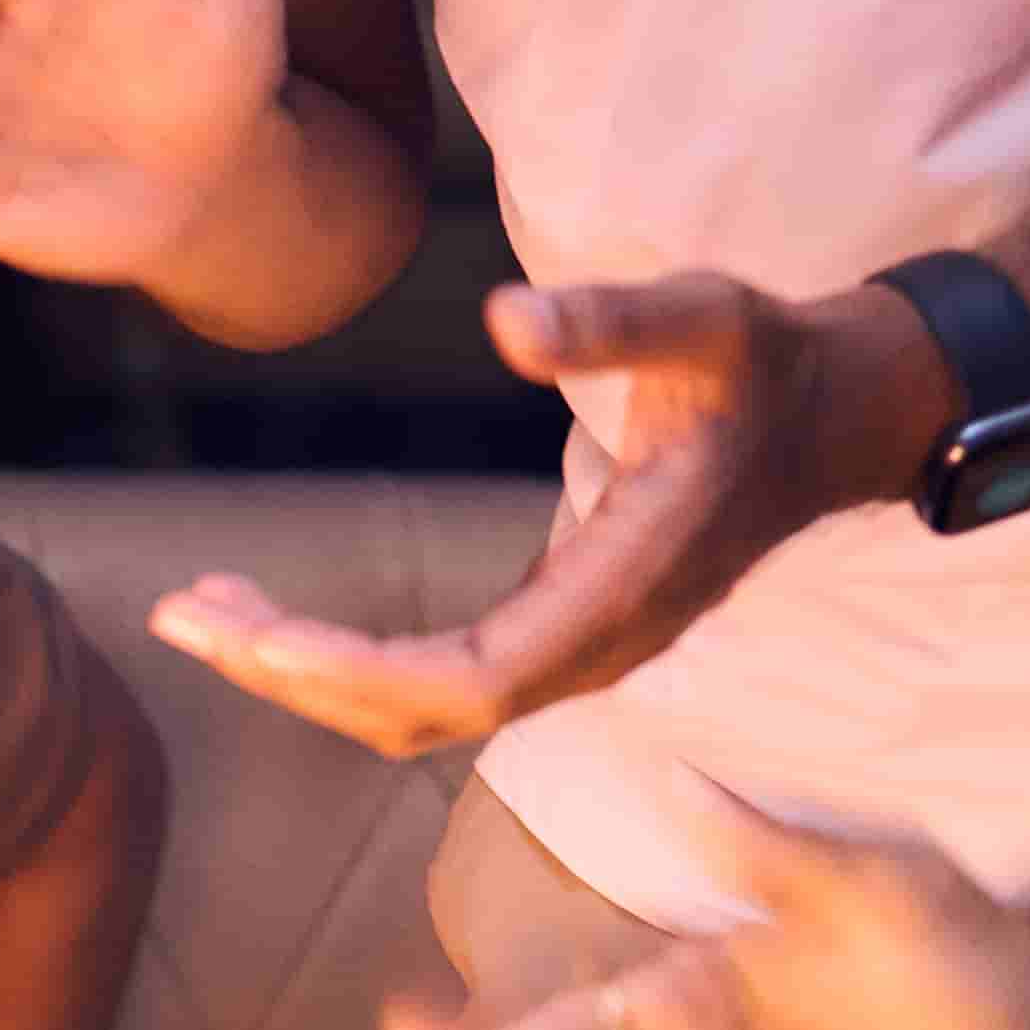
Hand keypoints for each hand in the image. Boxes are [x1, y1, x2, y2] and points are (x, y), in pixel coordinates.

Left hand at [152, 276, 957, 758]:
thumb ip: (614, 320)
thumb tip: (503, 318)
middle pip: (422, 712)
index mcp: (624, 597)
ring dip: (309, 672)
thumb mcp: (708, 317)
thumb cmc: (773, 362)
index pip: (468, 682)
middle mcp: (599, 648)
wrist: (851, 411)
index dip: (352, 672)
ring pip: (424, 706)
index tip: (246, 637)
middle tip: (178, 617)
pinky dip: (346, 658)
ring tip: (197, 613)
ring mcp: (583, 649)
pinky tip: (269, 620)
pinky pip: (440, 678)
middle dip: (297, 676)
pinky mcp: (566, 628)